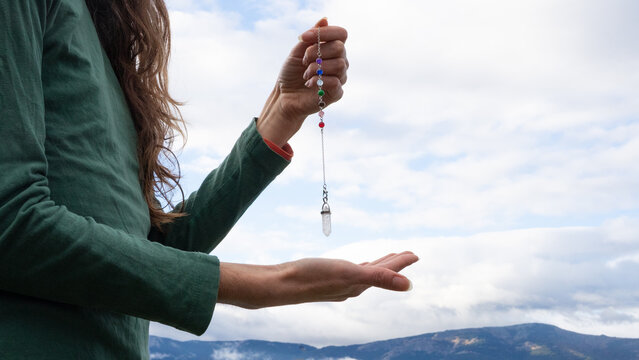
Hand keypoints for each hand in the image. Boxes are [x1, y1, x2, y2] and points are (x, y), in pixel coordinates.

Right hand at [218, 252, 417, 308]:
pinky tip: (353, 266)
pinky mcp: (325, 279)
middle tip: (407, 254)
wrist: (280, 284)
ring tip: (386, 259)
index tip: (415, 254)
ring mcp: (337, 284)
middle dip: (393, 265)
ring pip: (364, 273)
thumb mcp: (349, 273)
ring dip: (377, 265)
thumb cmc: (312, 277)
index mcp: (359, 284)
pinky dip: (357, 267)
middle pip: (378, 273)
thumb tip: (408, 285)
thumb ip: (379, 277)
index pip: (386, 272)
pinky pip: (348, 272)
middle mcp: (350, 287)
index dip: (401, 263)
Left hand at [257, 18, 348, 146]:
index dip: (324, 33)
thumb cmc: (292, 73)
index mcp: (332, 49)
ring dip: (317, 67)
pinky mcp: (337, 93)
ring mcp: (340, 77)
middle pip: (340, 48)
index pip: (341, 34)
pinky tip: (308, 83)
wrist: (284, 96)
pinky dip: (319, 80)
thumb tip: (325, 19)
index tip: (303, 38)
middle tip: (303, 60)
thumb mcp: (298, 51)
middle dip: (317, 51)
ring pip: (340, 64)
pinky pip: (336, 82)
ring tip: (305, 74)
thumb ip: (312, 36)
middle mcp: (340, 61)